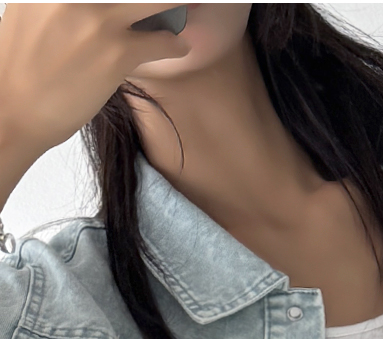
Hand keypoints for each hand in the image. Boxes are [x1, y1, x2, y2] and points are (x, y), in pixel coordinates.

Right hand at [0, 4, 190, 164]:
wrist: (12, 108)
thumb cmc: (22, 61)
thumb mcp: (32, 6)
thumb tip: (90, 1)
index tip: (134, 1)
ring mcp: (98, 18)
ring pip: (156, 1)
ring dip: (176, 4)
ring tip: (190, 7)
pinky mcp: (116, 52)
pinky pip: (162, 40)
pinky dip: (173, 43)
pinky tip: (177, 45)